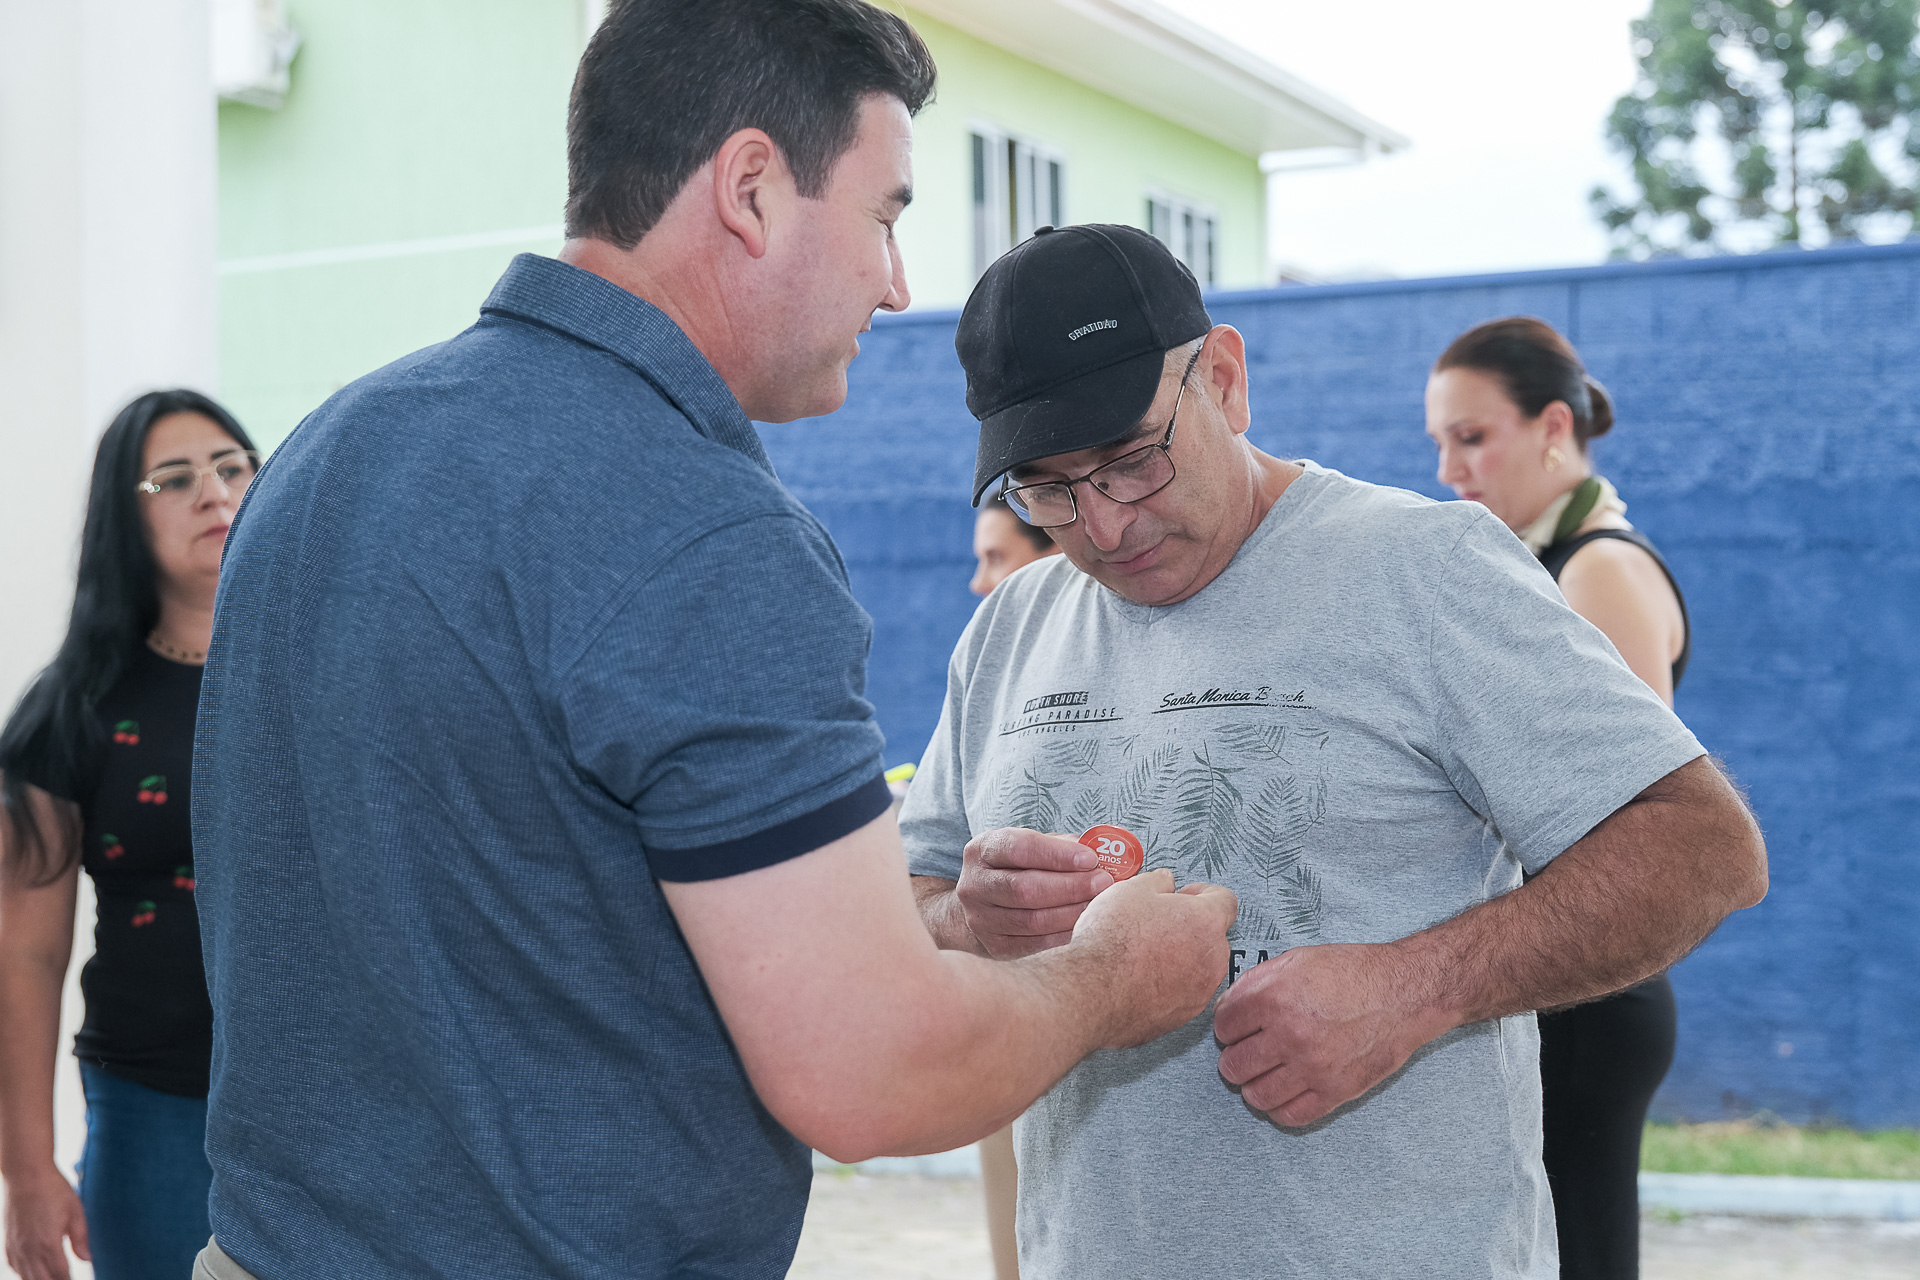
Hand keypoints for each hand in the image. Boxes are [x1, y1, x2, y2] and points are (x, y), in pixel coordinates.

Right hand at [3, 1165, 89, 1279]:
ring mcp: (16, 1247)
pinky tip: (34, 1272)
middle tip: (67, 1279)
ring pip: (26, 1277)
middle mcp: (29, 1250)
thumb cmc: (54, 1190)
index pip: (61, 1275)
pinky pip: (15, 1267)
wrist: (26, 1175)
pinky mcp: (8, 1242)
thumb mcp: (76, 1212)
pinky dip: (25, 1273)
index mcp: (48, 1244)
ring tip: (54, 1277)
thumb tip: (88, 1259)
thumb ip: (81, 1239)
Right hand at [955, 827, 1114, 956]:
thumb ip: (1062, 847)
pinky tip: (1085, 925)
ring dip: (1072, 912)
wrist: (982, 906)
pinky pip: (1035, 944)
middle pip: (1025, 888)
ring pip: (1032, 920)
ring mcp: (981, 920)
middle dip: (1071, 886)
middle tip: (1104, 883)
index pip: (1019, 848)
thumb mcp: (1031, 847)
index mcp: (982, 850)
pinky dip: (1064, 935)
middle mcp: (974, 885)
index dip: (1057, 854)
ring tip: (1100, 905)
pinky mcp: (994, 947)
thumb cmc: (1018, 869)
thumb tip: (1103, 855)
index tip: (1091, 858)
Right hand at [1070, 870, 1238, 1049]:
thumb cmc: (1113, 941)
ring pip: (1199, 966)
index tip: (1188, 894)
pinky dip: (1169, 984)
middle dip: (1190, 926)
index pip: (1225, 899)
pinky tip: (1141, 978)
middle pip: (1212, 935)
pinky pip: (1184, 992)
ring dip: (1181, 957)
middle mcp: (1212, 958)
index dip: (1204, 892)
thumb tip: (1163, 882)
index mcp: (1206, 921)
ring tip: (1145, 953)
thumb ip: (1157, 881)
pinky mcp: (1183, 1014)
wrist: (1094, 991)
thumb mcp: (1131, 890)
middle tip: (1158, 922)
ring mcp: (1200, 990)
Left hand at [1213, 942, 1452, 1126]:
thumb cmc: (1353, 972)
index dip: (1226, 1026)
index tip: (1235, 1029)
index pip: (1222, 1026)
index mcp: (1274, 998)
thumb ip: (1256, 982)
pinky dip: (1279, 1108)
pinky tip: (1284, 1092)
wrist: (1403, 992)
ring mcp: (1312, 1067)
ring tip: (1262, 1074)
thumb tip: (1228, 1007)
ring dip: (1252, 1085)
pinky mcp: (1335, 1091)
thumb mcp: (1297, 960)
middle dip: (1234, 1057)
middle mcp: (1289, 1035)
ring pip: (1256, 1095)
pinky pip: (1290, 1115)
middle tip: (1246, 1052)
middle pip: (1233, 1065)